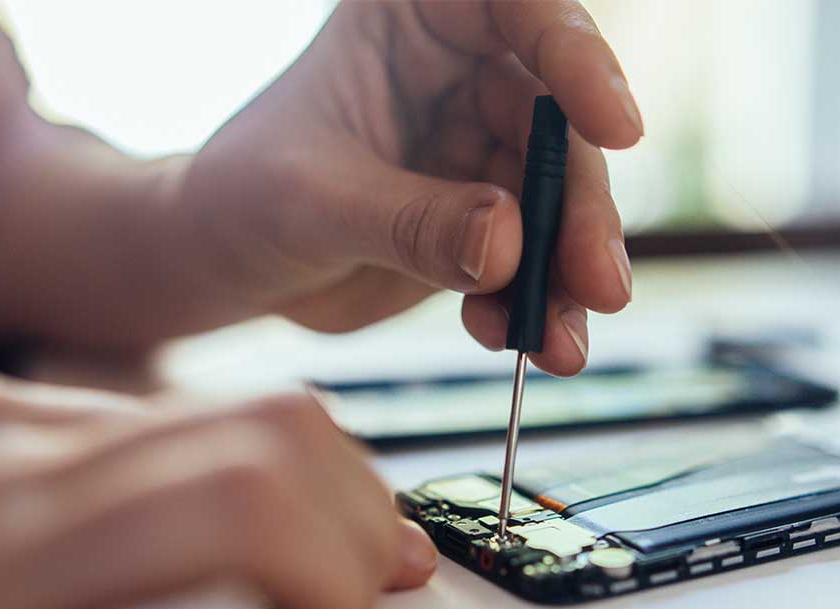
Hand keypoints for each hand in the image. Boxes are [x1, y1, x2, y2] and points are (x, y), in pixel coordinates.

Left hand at [180, 0, 640, 375]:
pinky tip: (515, 339)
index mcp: (412, 21)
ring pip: (556, 203)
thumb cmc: (240, 197)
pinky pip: (529, 259)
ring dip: (567, 276)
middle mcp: (460, 76)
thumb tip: (508, 244)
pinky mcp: (482, 221)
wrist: (224, 264)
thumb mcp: (310, 202)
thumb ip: (407, 220)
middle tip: (599, 283)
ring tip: (561, 344)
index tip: (615, 128)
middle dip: (580, 210)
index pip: (517, 8)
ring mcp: (476, 152)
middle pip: (556, 126)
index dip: (579, 58)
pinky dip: (532, 305)